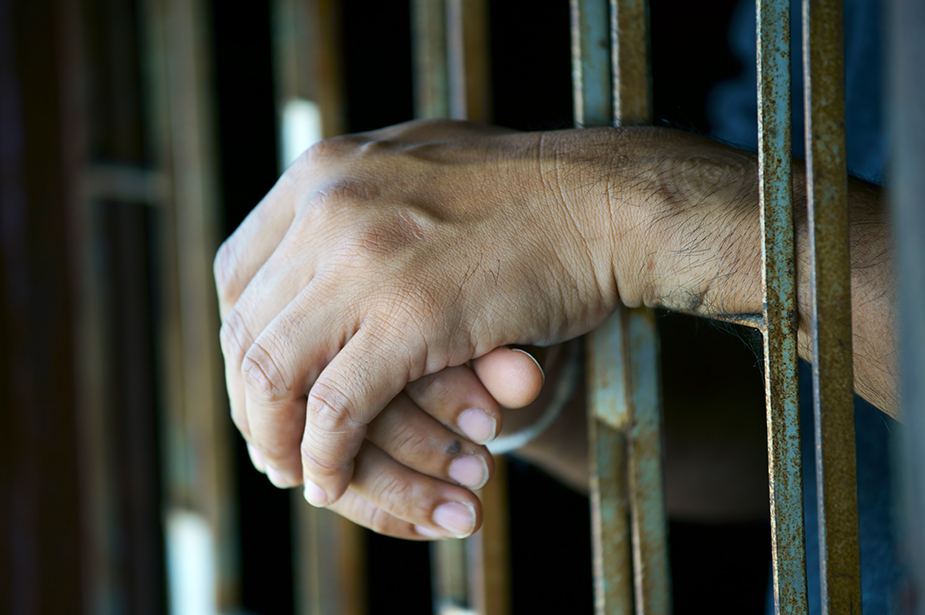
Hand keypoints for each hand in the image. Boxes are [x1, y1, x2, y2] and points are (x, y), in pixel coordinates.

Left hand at [215, 120, 623, 507]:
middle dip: (252, 403)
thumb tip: (307, 268)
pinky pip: (337, 408)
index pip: (237, 274)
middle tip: (274, 445)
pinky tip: (332, 482)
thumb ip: (356, 209)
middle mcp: (327, 206)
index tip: (264, 386)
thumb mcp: (414, 173)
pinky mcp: (411, 315)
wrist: (606, 202)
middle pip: (245, 329)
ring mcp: (366, 258)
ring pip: (274, 373)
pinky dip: (327, 456)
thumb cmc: (523, 197)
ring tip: (299, 473)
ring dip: (278, 438)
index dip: (241, 343)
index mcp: (321, 172)